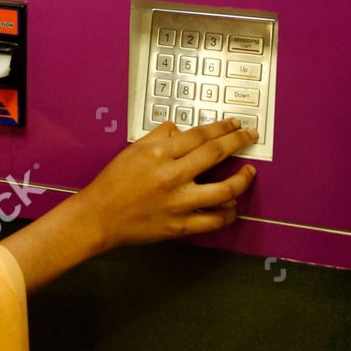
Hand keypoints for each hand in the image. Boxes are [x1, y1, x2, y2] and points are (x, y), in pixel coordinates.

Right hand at [79, 117, 257, 249]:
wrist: (100, 216)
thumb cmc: (114, 181)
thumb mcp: (133, 150)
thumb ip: (159, 137)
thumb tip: (179, 130)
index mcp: (159, 153)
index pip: (199, 135)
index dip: (221, 128)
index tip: (235, 125)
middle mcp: (172, 175)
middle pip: (215, 154)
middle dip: (238, 142)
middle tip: (251, 136)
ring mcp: (178, 202)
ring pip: (223, 190)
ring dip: (242, 180)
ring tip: (250, 173)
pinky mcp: (179, 225)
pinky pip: (213, 220)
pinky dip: (228, 213)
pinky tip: (233, 206)